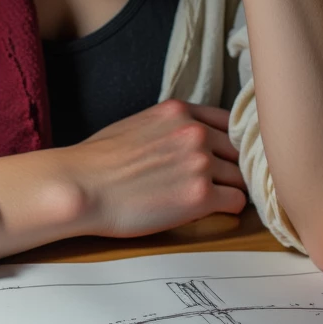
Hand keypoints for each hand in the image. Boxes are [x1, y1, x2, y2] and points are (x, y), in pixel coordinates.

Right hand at [63, 97, 248, 240]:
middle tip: (219, 183)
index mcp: (179, 111)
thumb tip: (185, 143)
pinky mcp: (201, 196)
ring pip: (241, 176)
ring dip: (230, 188)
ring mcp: (200, 163)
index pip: (228, 122)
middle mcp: (195, 132)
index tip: (224, 157)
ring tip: (214, 200)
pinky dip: (229, 209)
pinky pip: (237, 202)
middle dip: (230, 167)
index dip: (228, 143)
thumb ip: (170, 128)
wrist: (81, 187)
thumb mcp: (138, 125)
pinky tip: (214, 212)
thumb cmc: (97, 162)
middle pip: (238, 150)